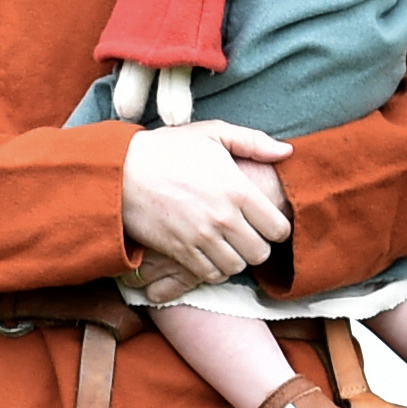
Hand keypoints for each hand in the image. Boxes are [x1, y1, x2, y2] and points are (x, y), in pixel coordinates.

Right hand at [119, 120, 293, 293]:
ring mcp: (200, 237)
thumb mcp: (211, 133)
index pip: (279, 228)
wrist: (119, 169)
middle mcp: (223, 218)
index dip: (278, 229)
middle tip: (248, 237)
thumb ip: (253, 141)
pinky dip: (214, 269)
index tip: (268, 224)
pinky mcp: (179, 250)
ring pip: (236, 267)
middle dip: (258, 246)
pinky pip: (209, 274)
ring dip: (236, 259)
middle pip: (261, 253)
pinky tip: (210, 255)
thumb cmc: (167, 148)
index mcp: (238, 190)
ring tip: (228, 247)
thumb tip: (287, 152)